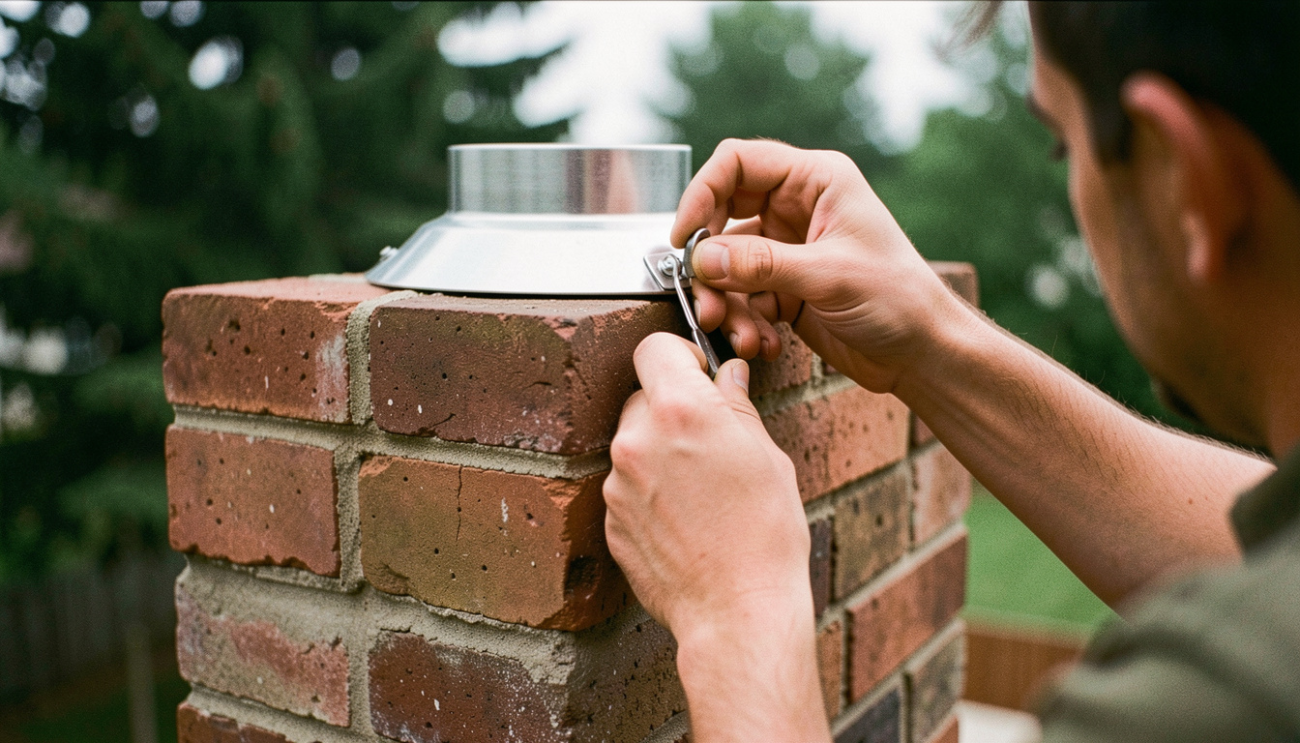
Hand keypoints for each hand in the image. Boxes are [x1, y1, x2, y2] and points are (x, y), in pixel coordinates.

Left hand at [603, 333, 808, 634]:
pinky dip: (650, 493)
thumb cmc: (766, 536)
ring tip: (702, 492)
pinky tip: (686, 520)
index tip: (698, 375)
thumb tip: (727, 378)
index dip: (679, 357)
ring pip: (634, 444)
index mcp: (682, 410)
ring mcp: (617, 482)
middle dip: (671, 410)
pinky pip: (627, 487)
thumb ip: (737, 408)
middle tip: (709, 442)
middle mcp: (638, 439)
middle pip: (643, 398)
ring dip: (660, 453)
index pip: (655, 347)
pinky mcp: (610, 520)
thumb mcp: (767, 457)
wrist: (737, 611)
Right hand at [674, 139, 964, 393]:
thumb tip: (703, 258)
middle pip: (722, 215)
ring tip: (738, 333)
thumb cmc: (899, 300)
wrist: (922, 353)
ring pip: (727, 264)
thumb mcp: (829, 276)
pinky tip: (761, 343)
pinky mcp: (783, 288)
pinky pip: (741, 297)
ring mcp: (787, 249)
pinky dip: (743, 321)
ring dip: (725, 301)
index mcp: (816, 181)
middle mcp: (797, 208)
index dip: (703, 192)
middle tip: (702, 295)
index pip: (739, 163)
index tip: (685, 236)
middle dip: (709, 261)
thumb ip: (762, 264)